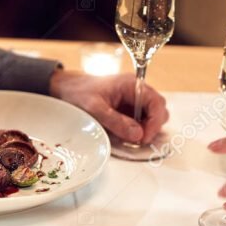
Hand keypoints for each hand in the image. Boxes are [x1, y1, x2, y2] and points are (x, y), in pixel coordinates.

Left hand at [49, 69, 168, 143]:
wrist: (67, 89)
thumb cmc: (79, 93)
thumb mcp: (95, 108)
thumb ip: (116, 121)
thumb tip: (138, 134)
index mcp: (132, 85)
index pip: (156, 102)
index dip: (155, 122)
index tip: (145, 137)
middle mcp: (136, 91)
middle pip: (158, 110)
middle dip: (152, 127)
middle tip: (138, 140)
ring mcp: (133, 100)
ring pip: (152, 117)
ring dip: (145, 129)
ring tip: (130, 138)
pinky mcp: (128, 109)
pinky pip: (141, 121)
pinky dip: (138, 130)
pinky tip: (126, 135)